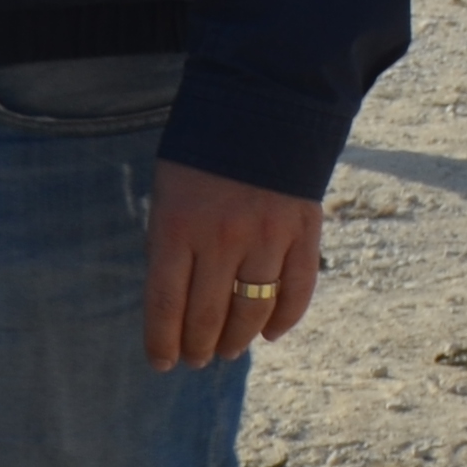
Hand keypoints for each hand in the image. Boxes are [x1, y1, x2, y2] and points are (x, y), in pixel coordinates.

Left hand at [145, 160, 325, 368]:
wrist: (262, 104)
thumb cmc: (202, 156)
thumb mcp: (169, 197)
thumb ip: (171, 248)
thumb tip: (175, 309)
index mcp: (177, 229)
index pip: (165, 308)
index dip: (162, 344)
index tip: (162, 363)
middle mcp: (222, 238)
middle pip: (208, 316)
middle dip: (199, 347)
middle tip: (197, 359)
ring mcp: (267, 234)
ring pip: (252, 310)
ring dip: (239, 339)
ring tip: (230, 350)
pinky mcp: (304, 228)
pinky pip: (298, 288)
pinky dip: (285, 318)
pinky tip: (270, 332)